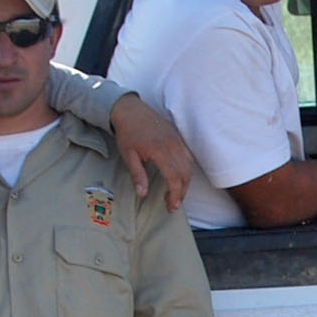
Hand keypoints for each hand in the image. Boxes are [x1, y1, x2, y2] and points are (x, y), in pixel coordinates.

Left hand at [107, 94, 195, 209]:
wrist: (130, 110)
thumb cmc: (127, 133)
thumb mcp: (128, 155)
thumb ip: (138, 175)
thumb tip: (143, 194)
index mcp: (160, 151)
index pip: (174, 178)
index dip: (174, 194)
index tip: (170, 206)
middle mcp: (173, 146)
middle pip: (185, 174)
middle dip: (182, 192)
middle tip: (173, 205)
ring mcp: (177, 141)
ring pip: (189, 167)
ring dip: (186, 183)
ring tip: (176, 194)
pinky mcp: (178, 138)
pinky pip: (188, 157)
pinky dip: (187, 171)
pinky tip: (180, 178)